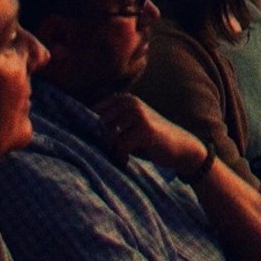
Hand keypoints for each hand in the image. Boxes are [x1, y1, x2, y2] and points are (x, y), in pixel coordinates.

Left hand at [98, 91, 213, 177]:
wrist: (181, 147)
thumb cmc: (149, 140)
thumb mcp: (128, 127)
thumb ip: (110, 124)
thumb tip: (80, 129)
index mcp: (124, 99)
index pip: (94, 111)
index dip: (89, 127)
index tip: (89, 140)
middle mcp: (130, 102)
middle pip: (99, 124)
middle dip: (102, 141)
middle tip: (112, 152)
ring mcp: (138, 114)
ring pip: (109, 136)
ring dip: (112, 151)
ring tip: (122, 156)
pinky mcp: (144, 128)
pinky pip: (120, 146)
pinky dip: (121, 157)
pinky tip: (127, 161)